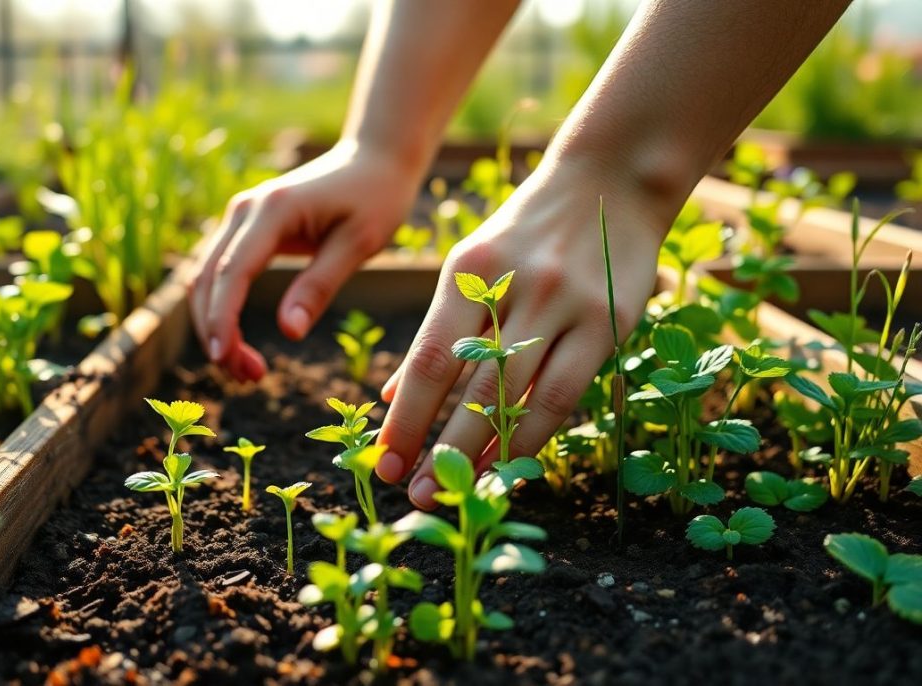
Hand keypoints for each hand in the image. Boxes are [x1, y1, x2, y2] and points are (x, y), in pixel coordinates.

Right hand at [189, 141, 422, 380]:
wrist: (375, 161)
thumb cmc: (376, 199)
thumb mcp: (358, 245)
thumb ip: (320, 286)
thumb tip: (290, 332)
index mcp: (273, 210)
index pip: (232, 271)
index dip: (222, 318)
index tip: (223, 358)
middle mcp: (245, 208)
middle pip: (208, 278)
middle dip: (217, 332)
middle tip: (247, 378)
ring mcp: (239, 214)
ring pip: (205, 278)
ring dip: (215, 325)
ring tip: (247, 370)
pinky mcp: (244, 226)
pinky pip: (219, 272)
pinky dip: (221, 309)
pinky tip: (239, 342)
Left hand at [374, 157, 670, 508]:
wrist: (610, 181)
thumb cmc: (524, 233)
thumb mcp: (470, 265)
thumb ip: (438, 332)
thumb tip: (394, 396)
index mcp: (468, 273)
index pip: (428, 360)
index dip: (404, 418)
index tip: (384, 462)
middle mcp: (515, 289)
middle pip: (470, 386)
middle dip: (437, 448)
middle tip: (414, 496)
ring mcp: (565, 305)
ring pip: (519, 397)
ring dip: (484, 453)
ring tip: (457, 491)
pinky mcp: (608, 321)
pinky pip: (563, 394)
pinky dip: (533, 437)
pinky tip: (510, 467)